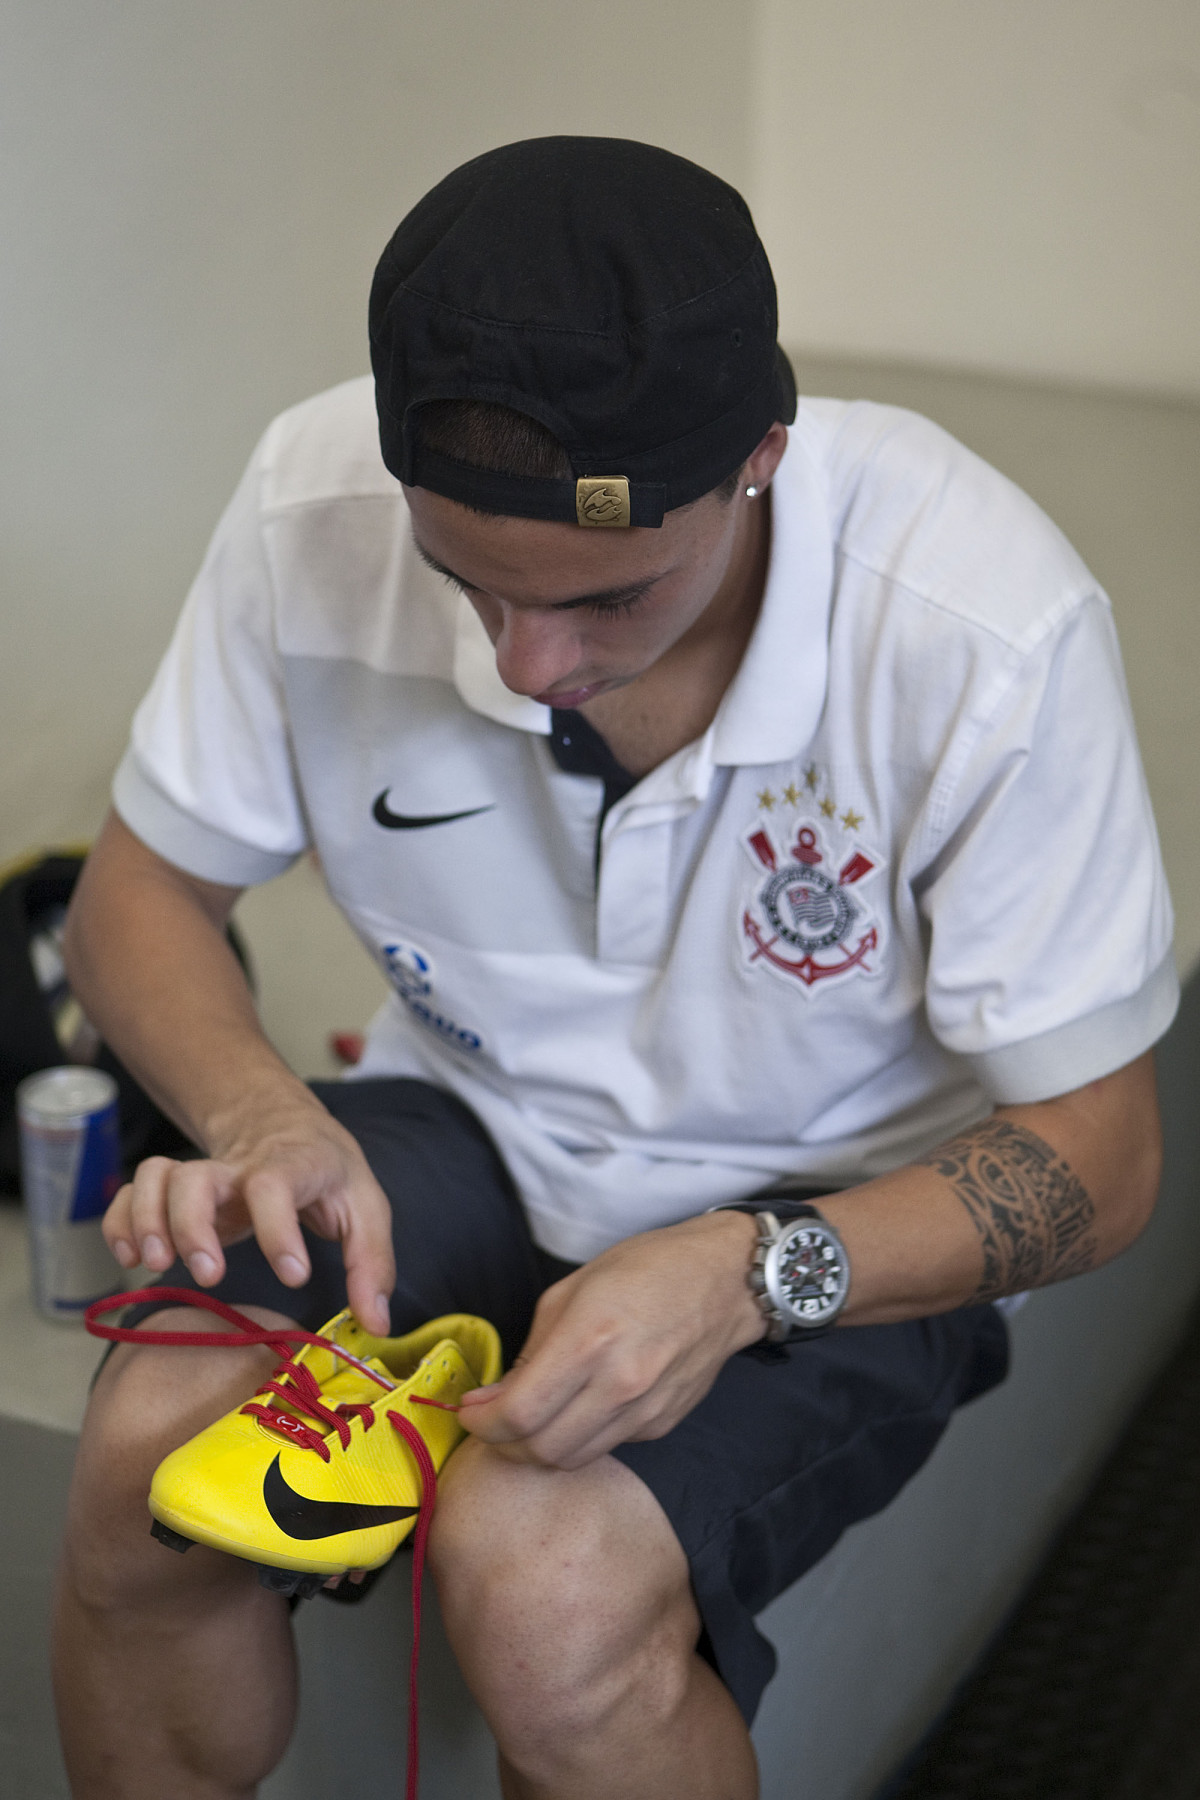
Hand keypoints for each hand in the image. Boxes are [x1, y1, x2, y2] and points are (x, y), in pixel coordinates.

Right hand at [101, 1086, 394, 1335]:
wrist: (283, 1122)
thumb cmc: (326, 1171)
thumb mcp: (365, 1208)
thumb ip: (371, 1265)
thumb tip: (375, 1325)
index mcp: (292, 1165)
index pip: (275, 1185)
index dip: (279, 1230)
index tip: (293, 1276)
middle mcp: (238, 1167)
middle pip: (196, 1178)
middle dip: (193, 1228)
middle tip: (208, 1274)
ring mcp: (201, 1175)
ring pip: (155, 1178)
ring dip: (147, 1222)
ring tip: (157, 1264)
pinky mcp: (173, 1189)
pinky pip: (131, 1192)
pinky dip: (121, 1222)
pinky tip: (130, 1258)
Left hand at [458, 1210, 763, 1469]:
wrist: (727, 1280)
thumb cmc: (646, 1268)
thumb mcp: (572, 1289)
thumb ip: (532, 1348)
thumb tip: (496, 1397)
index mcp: (590, 1340)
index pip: (519, 1414)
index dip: (481, 1423)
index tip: (469, 1410)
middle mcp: (620, 1384)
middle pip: (541, 1450)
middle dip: (503, 1443)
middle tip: (493, 1420)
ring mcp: (646, 1411)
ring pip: (572, 1459)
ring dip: (538, 1448)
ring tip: (529, 1420)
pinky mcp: (663, 1424)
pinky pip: (606, 1447)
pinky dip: (579, 1438)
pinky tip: (577, 1409)